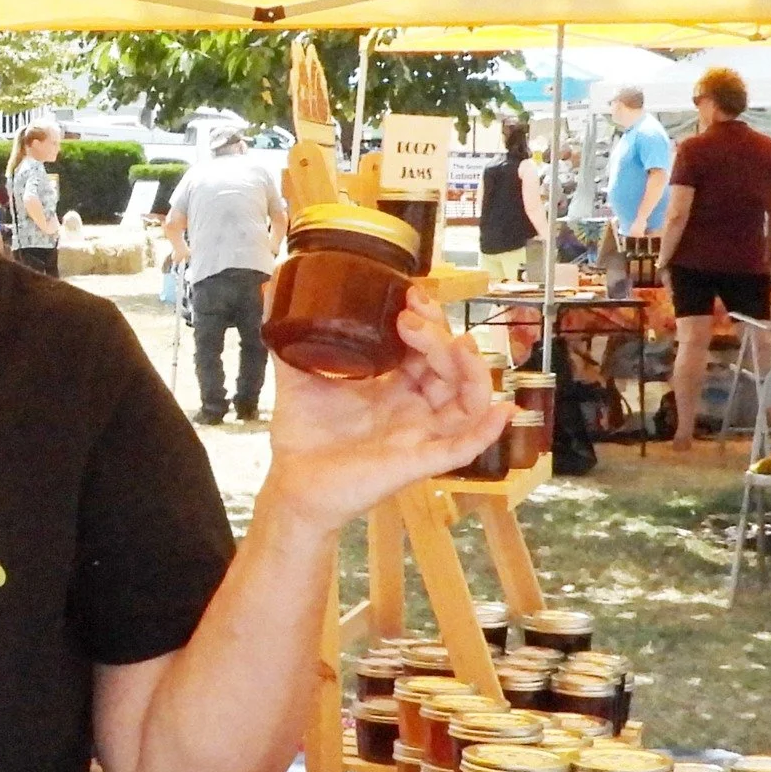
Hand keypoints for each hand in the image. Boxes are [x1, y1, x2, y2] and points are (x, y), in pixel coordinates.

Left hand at [256, 286, 511, 535]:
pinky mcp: (418, 463)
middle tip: (410, 315)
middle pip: (450, 367)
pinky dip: (486, 431)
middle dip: (439, 335)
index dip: (427, 321)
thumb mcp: (295, 376)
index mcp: (393, 386)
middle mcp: (414, 407)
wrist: (291, 484)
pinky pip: (463, 449)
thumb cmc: (301, 436)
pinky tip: (501, 409)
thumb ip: (287, 336)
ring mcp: (420, 435)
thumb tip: (269, 287)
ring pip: (467, 400)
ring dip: (470, 369)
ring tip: (454, 343)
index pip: (427, 348)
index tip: (410, 295)